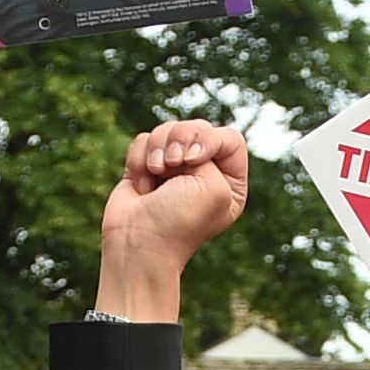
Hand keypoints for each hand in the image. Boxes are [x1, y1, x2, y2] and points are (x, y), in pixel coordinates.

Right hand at [95, 119, 247, 323]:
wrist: (139, 242)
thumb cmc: (179, 222)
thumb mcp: (214, 187)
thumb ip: (209, 149)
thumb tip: (182, 140)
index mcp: (230, 182)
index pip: (230, 138)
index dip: (209, 139)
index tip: (193, 160)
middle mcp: (204, 174)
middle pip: (197, 127)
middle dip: (180, 139)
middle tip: (173, 163)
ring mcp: (174, 169)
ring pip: (167, 130)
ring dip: (158, 148)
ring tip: (156, 173)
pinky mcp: (147, 167)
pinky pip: (144, 141)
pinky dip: (140, 160)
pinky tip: (143, 186)